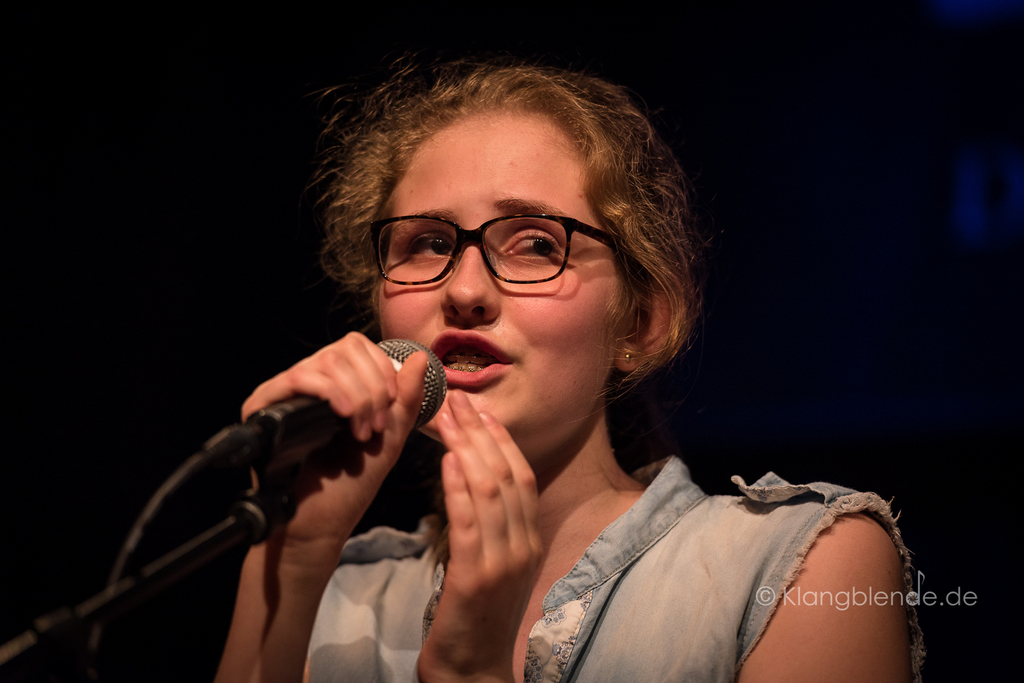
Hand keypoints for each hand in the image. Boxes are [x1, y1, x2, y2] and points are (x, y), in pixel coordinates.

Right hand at [242, 332, 427, 566]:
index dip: (381, 369)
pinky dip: (330, 392)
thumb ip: (406, 398)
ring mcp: (285, 392)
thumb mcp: (390, 436)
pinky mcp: (263, 404)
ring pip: (326, 361)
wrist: (319, 522)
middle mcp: (309, 383)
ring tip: (361, 432)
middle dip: (373, 386)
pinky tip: (345, 417)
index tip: (391, 404)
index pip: (358, 347)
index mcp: (337, 385)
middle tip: (376, 425)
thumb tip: (418, 357)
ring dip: (356, 394)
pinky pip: (299, 377)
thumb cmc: (350, 484)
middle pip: (345, 349)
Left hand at [418, 391, 541, 682]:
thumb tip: (474, 480)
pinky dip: (458, 488)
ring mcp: (504, 562)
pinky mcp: (476, 578)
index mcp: (530, 540)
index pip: (520, 475)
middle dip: (480, 432)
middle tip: (455, 399)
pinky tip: (445, 461)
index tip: (478, 408)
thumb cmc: (474, 616)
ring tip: (444, 418)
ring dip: (466, 449)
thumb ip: (491, 526)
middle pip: (506, 474)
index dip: (500, 438)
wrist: (471, 671)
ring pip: (490, 491)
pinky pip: (469, 523)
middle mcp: (524, 546)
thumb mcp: (493, 565)